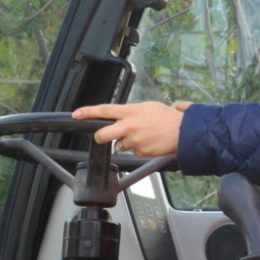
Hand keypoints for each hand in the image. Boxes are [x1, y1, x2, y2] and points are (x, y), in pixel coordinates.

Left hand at [72, 101, 189, 156]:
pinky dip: (140, 149)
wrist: (183, 131)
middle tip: (104, 136)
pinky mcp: (140, 152)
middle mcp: (129, 126)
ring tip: (145, 136)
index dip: (88, 112)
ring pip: (121, 145)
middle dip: (101, 137)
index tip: (76, 114)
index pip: (105, 110)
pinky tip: (150, 142)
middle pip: (104, 134)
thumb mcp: (149, 107)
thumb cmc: (168, 117)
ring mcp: (134, 140)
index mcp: (131, 111)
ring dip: (128, 143)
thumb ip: (133, 112)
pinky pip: (134, 152)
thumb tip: (123, 116)